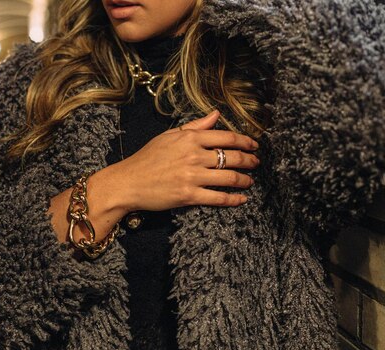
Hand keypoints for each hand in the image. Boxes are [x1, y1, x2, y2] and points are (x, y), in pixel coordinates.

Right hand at [106, 109, 260, 211]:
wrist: (128, 182)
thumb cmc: (146, 159)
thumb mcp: (168, 135)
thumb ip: (195, 126)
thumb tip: (216, 115)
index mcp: (189, 138)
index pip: (227, 137)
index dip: (245, 141)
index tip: (253, 145)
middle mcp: (193, 156)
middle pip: (232, 157)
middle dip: (249, 160)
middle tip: (256, 163)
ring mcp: (192, 176)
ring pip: (229, 178)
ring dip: (244, 180)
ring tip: (249, 181)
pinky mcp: (188, 196)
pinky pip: (218, 198)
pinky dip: (233, 199)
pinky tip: (241, 199)